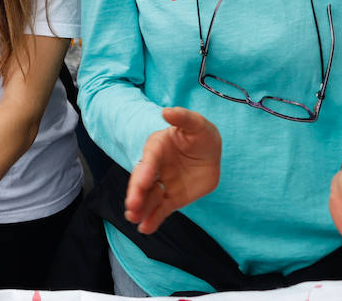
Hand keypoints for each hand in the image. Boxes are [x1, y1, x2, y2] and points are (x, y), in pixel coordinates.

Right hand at [125, 106, 220, 233]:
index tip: (140, 184)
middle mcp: (156, 168)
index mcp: (157, 148)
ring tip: (134, 220)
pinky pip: (162, 209)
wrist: (210, 151)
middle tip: (131, 208)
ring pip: (149, 198)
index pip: (148, 162)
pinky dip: (153, 219)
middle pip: (143, 182)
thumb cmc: (199, 134)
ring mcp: (164, 184)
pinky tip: (146, 229)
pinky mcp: (174, 198)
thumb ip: (183, 118)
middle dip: (137, 194)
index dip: (144, 173)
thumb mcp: (196, 123)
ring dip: (142, 209)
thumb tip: (166, 112)